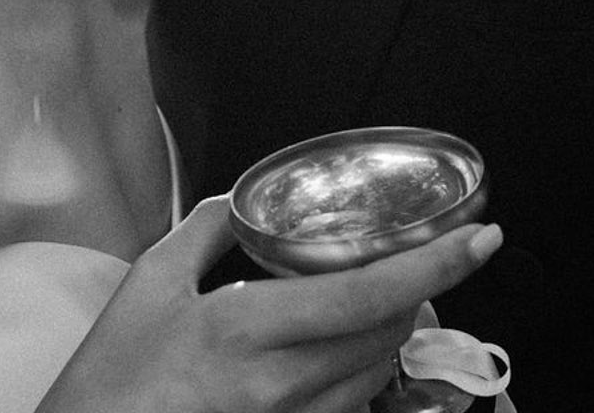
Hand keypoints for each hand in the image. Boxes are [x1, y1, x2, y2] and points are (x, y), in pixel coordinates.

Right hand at [37, 198, 503, 412]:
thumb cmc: (113, 376)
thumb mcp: (150, 283)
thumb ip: (204, 231)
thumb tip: (240, 201)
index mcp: (249, 331)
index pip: (368, 297)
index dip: (434, 266)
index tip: (480, 239)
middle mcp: (282, 386)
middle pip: (386, 338)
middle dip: (421, 294)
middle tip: (428, 257)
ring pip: (375, 378)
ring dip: (393, 333)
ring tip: (391, 297)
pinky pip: (347, 411)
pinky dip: (361, 374)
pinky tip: (346, 351)